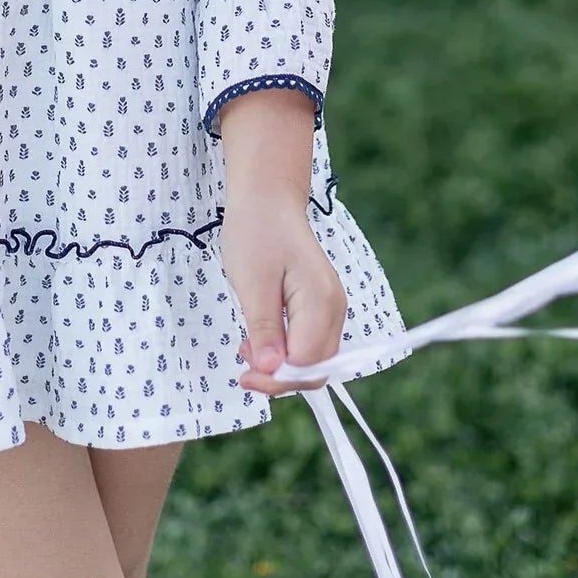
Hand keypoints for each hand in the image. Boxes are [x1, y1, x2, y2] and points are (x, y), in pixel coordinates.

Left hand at [220, 201, 347, 395]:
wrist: (267, 198)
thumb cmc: (256, 232)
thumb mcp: (252, 283)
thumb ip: (264, 329)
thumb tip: (270, 372)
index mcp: (320, 302)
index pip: (307, 365)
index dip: (276, 379)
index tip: (243, 376)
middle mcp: (334, 308)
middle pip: (316, 367)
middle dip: (280, 376)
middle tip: (242, 363)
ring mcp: (330, 307)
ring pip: (313, 359)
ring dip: (281, 365)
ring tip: (247, 347)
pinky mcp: (320, 306)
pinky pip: (308, 342)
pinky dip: (286, 350)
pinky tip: (260, 339)